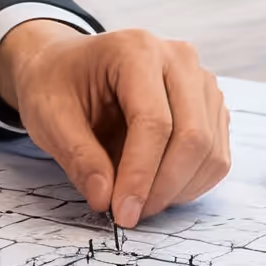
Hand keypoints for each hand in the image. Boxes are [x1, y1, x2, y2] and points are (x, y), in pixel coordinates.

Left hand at [0, 21, 230, 227]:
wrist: (66, 66)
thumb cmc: (56, 85)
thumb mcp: (49, 117)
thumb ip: (78, 157)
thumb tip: (105, 198)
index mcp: (134, 50)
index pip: (154, 122)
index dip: (140, 175)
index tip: (121, 213)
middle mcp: (177, 58)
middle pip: (192, 137)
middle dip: (161, 188)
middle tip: (128, 215)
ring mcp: (200, 80)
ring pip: (210, 151)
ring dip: (177, 190)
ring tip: (137, 200)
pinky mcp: (209, 105)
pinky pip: (215, 156)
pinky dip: (190, 183)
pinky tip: (156, 188)